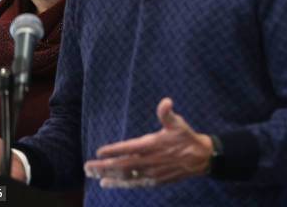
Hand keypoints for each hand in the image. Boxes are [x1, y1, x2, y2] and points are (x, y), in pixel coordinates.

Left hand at [84, 97, 212, 187]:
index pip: (129, 148)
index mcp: (153, 145)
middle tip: (87, 167)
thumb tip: (166, 101)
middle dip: (103, 166)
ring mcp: (151, 172)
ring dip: (107, 175)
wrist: (200, 158)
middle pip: (122, 165)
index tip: (99, 151)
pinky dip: (119, 184)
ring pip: (125, 176)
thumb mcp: (178, 123)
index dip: (114, 150)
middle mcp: (150, 161)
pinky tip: (107, 183)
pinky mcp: (154, 181)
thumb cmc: (185, 137)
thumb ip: (167, 113)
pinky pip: (133, 184)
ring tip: (92, 174)